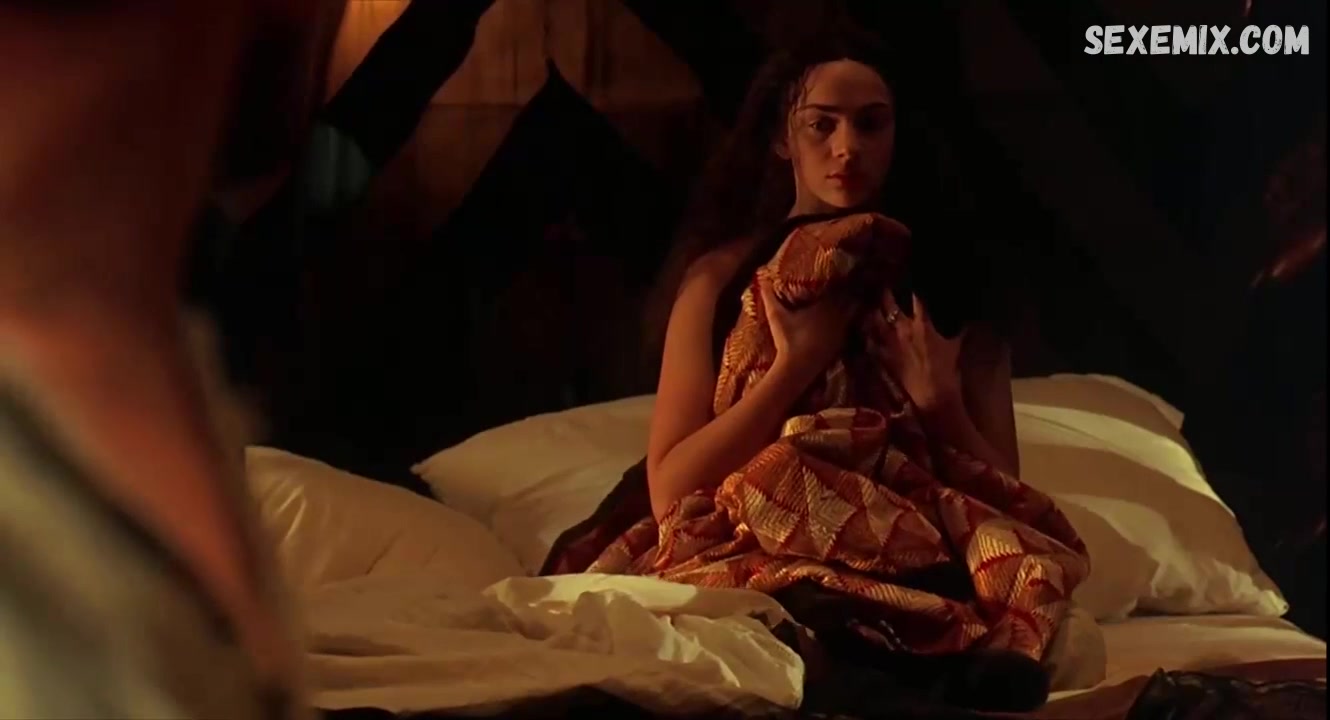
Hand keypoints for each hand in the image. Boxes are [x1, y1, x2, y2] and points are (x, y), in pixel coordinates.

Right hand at [758, 275, 857, 384]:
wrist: (797, 367)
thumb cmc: (787, 338)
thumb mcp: (776, 315)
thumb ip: (769, 296)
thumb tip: (761, 277)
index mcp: (825, 306)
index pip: (840, 289)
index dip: (839, 283)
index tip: (837, 278)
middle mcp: (837, 316)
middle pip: (850, 301)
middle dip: (847, 295)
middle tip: (840, 291)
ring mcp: (841, 331)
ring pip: (851, 315)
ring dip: (848, 310)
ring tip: (841, 307)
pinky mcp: (840, 344)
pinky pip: (848, 329)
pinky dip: (845, 325)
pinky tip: (837, 326)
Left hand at [870, 291, 965, 413]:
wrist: (931, 394)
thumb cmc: (946, 370)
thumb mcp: (955, 346)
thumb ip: (960, 330)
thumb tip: (969, 320)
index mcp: (922, 324)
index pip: (917, 297)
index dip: (913, 282)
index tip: (911, 273)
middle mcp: (902, 328)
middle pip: (889, 303)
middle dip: (886, 292)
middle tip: (885, 284)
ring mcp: (889, 342)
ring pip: (874, 319)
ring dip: (872, 310)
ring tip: (871, 304)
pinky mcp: (882, 356)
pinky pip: (869, 341)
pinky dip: (867, 334)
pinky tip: (864, 329)